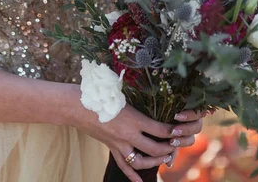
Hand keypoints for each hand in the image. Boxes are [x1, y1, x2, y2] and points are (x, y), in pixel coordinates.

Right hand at [70, 87, 204, 181]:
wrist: (78, 105)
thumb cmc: (99, 92)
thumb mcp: (120, 90)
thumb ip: (136, 92)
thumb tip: (151, 85)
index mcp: (133, 119)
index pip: (159, 130)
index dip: (172, 132)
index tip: (180, 130)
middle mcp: (128, 135)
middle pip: (153, 149)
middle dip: (167, 149)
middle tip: (175, 145)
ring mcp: (119, 144)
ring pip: (141, 161)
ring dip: (155, 161)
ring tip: (164, 158)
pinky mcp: (111, 148)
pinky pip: (123, 165)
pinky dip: (133, 176)